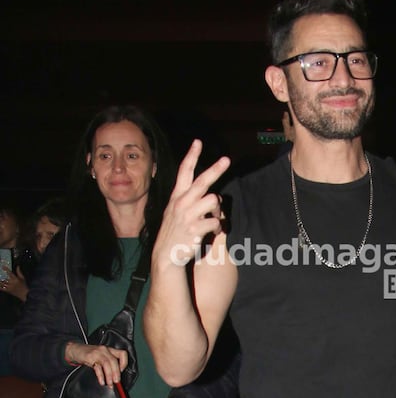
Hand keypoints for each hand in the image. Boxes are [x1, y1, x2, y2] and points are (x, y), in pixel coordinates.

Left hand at [0, 267, 28, 301]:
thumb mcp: (23, 278)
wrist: (24, 294)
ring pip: (2, 283)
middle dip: (1, 276)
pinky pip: (2, 288)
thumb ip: (19, 272)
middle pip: (4, 278)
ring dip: (0, 281)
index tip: (2, 266)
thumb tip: (17, 266)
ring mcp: (9, 287)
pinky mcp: (8, 291)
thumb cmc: (24, 285)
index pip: (10, 273)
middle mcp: (12, 283)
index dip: (6, 269)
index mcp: (15, 279)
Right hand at [65, 341, 126, 385]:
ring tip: (110, 384)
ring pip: (107, 364)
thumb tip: (115, 377)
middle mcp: (105, 350)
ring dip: (109, 375)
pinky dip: (100, 376)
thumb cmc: (89, 355)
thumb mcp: (101, 357)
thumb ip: (109, 364)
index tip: (122, 372)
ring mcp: (97, 353)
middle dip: (116, 373)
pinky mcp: (90, 357)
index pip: (122, 354)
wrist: (75, 350)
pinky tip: (102, 381)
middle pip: (114, 361)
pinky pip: (97, 367)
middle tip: (116, 382)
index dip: (124, 363)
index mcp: (110, 350)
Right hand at [155, 140, 230, 266]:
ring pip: (213, 200)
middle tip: (227, 159)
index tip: (197, 142)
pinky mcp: (194, 228)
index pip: (184, 171)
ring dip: (218, 210)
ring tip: (214, 219)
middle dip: (215, 169)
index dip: (191, 156)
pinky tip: (212, 232)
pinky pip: (216, 222)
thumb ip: (191, 200)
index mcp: (177, 196)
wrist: (166, 255)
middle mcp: (181, 202)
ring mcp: (187, 215)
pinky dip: (218, 227)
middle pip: (202, 181)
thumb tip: (213, 195)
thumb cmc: (175, 232)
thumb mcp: (176, 212)